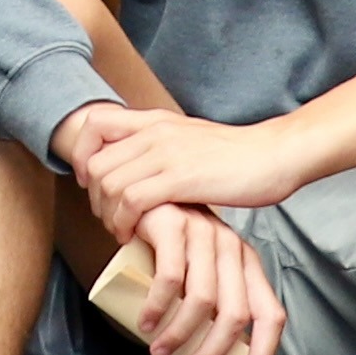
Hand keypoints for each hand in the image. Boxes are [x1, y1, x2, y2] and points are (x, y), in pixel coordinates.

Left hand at [59, 99, 303, 239]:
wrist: (274, 155)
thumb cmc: (237, 156)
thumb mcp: (189, 139)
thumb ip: (162, 146)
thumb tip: (139, 166)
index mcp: (155, 120)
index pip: (94, 121)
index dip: (81, 153)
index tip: (91, 181)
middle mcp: (155, 132)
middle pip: (94, 161)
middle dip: (93, 197)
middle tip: (109, 217)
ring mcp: (167, 154)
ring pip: (109, 183)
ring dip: (107, 215)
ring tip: (121, 231)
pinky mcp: (181, 179)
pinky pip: (132, 200)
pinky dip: (124, 222)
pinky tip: (134, 235)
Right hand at [108, 200, 283, 354]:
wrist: (140, 196)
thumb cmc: (169, 243)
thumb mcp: (199, 270)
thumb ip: (208, 301)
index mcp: (247, 264)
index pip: (270, 313)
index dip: (263, 352)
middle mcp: (232, 248)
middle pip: (235, 315)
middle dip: (212, 354)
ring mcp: (205, 234)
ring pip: (202, 300)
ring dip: (179, 335)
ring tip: (158, 351)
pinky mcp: (174, 225)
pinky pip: (171, 277)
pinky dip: (158, 307)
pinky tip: (145, 322)